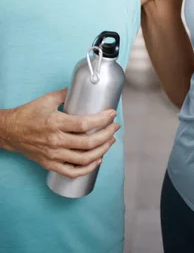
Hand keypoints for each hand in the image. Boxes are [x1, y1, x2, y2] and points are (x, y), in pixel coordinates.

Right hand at [1, 88, 119, 176]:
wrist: (10, 131)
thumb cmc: (28, 114)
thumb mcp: (47, 99)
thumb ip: (66, 94)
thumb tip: (82, 89)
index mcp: (56, 123)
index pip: (84, 124)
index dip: (101, 120)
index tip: (111, 114)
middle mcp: (56, 141)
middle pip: (88, 142)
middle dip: (106, 134)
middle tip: (115, 127)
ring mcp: (53, 155)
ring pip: (83, 159)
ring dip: (101, 150)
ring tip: (110, 141)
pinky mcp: (50, 164)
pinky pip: (72, 171)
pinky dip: (87, 169)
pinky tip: (97, 160)